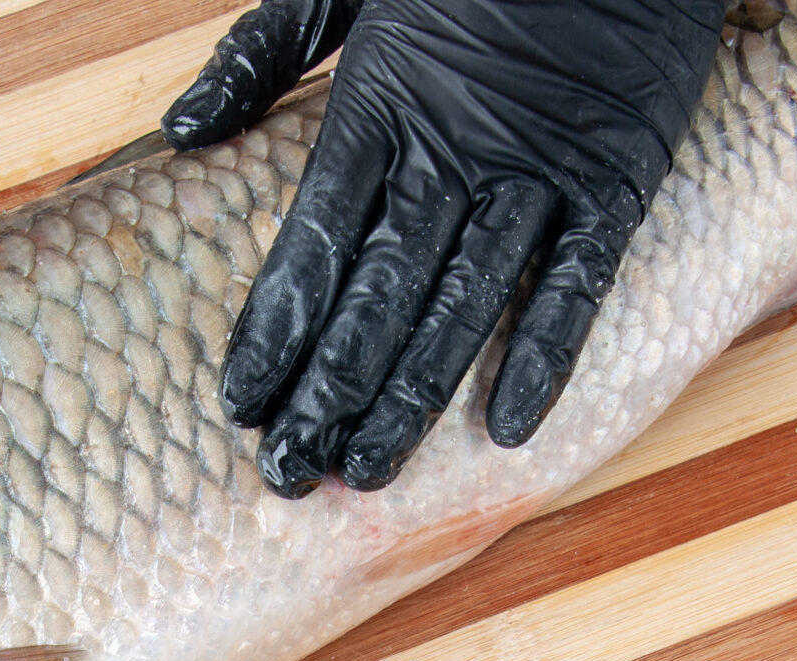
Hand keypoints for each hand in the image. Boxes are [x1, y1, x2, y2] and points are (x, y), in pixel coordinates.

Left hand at [164, 0, 723, 496]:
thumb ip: (263, 52)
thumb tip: (180, 131)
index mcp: (377, 103)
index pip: (312, 244)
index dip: (276, 331)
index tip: (244, 404)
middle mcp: (451, 150)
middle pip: (378, 297)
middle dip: (329, 392)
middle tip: (291, 472)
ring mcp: (537, 170)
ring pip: (464, 307)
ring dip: (414, 399)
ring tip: (368, 472)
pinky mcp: (615, 178)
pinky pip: (576, 285)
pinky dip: (545, 358)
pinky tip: (509, 431)